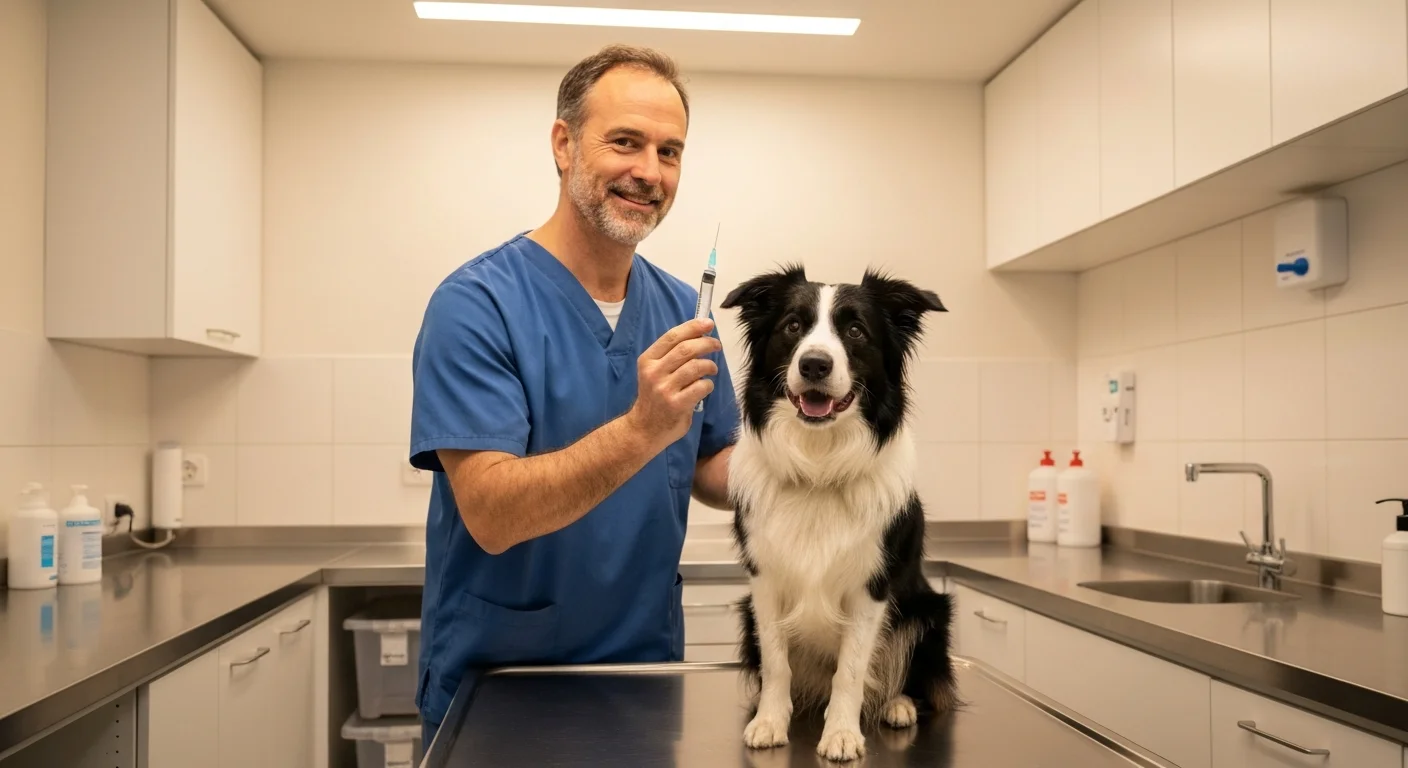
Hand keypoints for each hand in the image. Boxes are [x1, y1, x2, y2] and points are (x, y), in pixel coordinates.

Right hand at [626, 318, 720, 451]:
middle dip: (706, 343)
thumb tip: (699, 335)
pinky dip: (708, 384)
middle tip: (716, 345)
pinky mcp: (676, 405)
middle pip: (686, 349)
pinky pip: (701, 386)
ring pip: (696, 366)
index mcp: (647, 360)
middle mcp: (654, 373)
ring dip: (710, 365)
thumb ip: (671, 356)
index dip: (692, 327)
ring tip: (712, 369)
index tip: (708, 324)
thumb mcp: (654, 373)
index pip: (672, 337)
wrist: (644, 428)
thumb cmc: (654, 397)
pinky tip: (706, 386)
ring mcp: (664, 389)